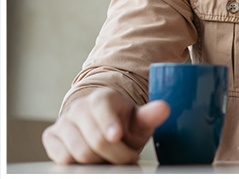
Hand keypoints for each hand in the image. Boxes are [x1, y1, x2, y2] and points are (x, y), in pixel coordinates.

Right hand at [42, 88, 169, 163]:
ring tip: (112, 157)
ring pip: (78, 153)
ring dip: (100, 161)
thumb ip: (150, 116)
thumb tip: (164, 108)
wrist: (101, 126)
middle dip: (116, 155)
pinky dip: (81, 165)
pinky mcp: (51, 137)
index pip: (101, 109)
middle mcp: (79, 107)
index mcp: (102, 98)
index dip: (109, 125)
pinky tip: (94, 159)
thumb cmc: (124, 124)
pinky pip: (63, 159)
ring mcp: (63, 121)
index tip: (117, 135)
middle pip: (94, 141)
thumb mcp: (139, 121)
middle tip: (128, 157)